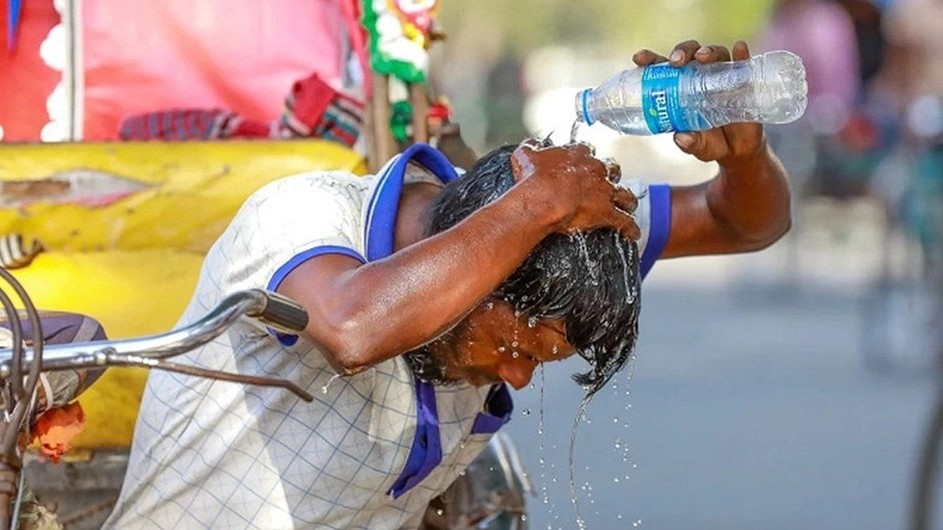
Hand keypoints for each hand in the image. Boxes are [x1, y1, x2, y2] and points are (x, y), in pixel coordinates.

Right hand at [510, 140, 640, 240]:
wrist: (541, 199)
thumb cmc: (533, 179)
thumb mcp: (525, 156)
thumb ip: (530, 150)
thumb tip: (528, 149)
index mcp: (578, 155)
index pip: (588, 151)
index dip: (587, 158)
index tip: (584, 163)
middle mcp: (596, 170)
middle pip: (612, 169)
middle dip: (611, 175)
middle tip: (607, 181)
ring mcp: (603, 191)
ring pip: (624, 194)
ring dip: (627, 200)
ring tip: (629, 204)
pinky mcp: (606, 212)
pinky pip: (624, 221)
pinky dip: (630, 228)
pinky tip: (633, 233)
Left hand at [632, 40, 767, 165]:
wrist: (737, 150)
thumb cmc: (709, 142)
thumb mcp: (698, 146)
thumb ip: (689, 143)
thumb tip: (681, 138)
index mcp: (679, 88)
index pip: (662, 68)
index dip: (650, 60)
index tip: (639, 58)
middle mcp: (699, 76)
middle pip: (689, 55)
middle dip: (681, 52)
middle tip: (676, 61)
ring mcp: (722, 76)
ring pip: (714, 54)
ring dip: (708, 52)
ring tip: (703, 58)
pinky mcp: (743, 81)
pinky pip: (742, 64)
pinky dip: (741, 55)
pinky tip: (739, 49)